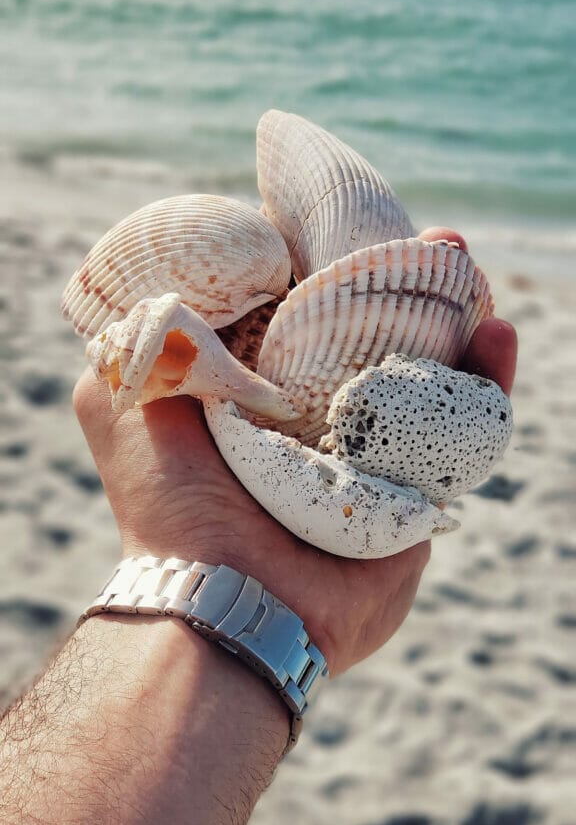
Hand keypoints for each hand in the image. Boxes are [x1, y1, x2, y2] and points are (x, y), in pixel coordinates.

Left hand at [73, 228, 516, 675]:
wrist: (229, 599)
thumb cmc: (173, 501)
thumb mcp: (120, 400)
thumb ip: (136, 336)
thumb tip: (170, 279)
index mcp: (264, 392)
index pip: (311, 310)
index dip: (336, 263)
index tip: (348, 225)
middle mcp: (321, 416)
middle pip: (380, 330)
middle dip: (406, 279)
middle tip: (427, 240)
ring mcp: (375, 449)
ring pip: (431, 365)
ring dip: (457, 307)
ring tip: (461, 261)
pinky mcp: (422, 485)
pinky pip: (472, 423)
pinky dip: (491, 373)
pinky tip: (494, 330)